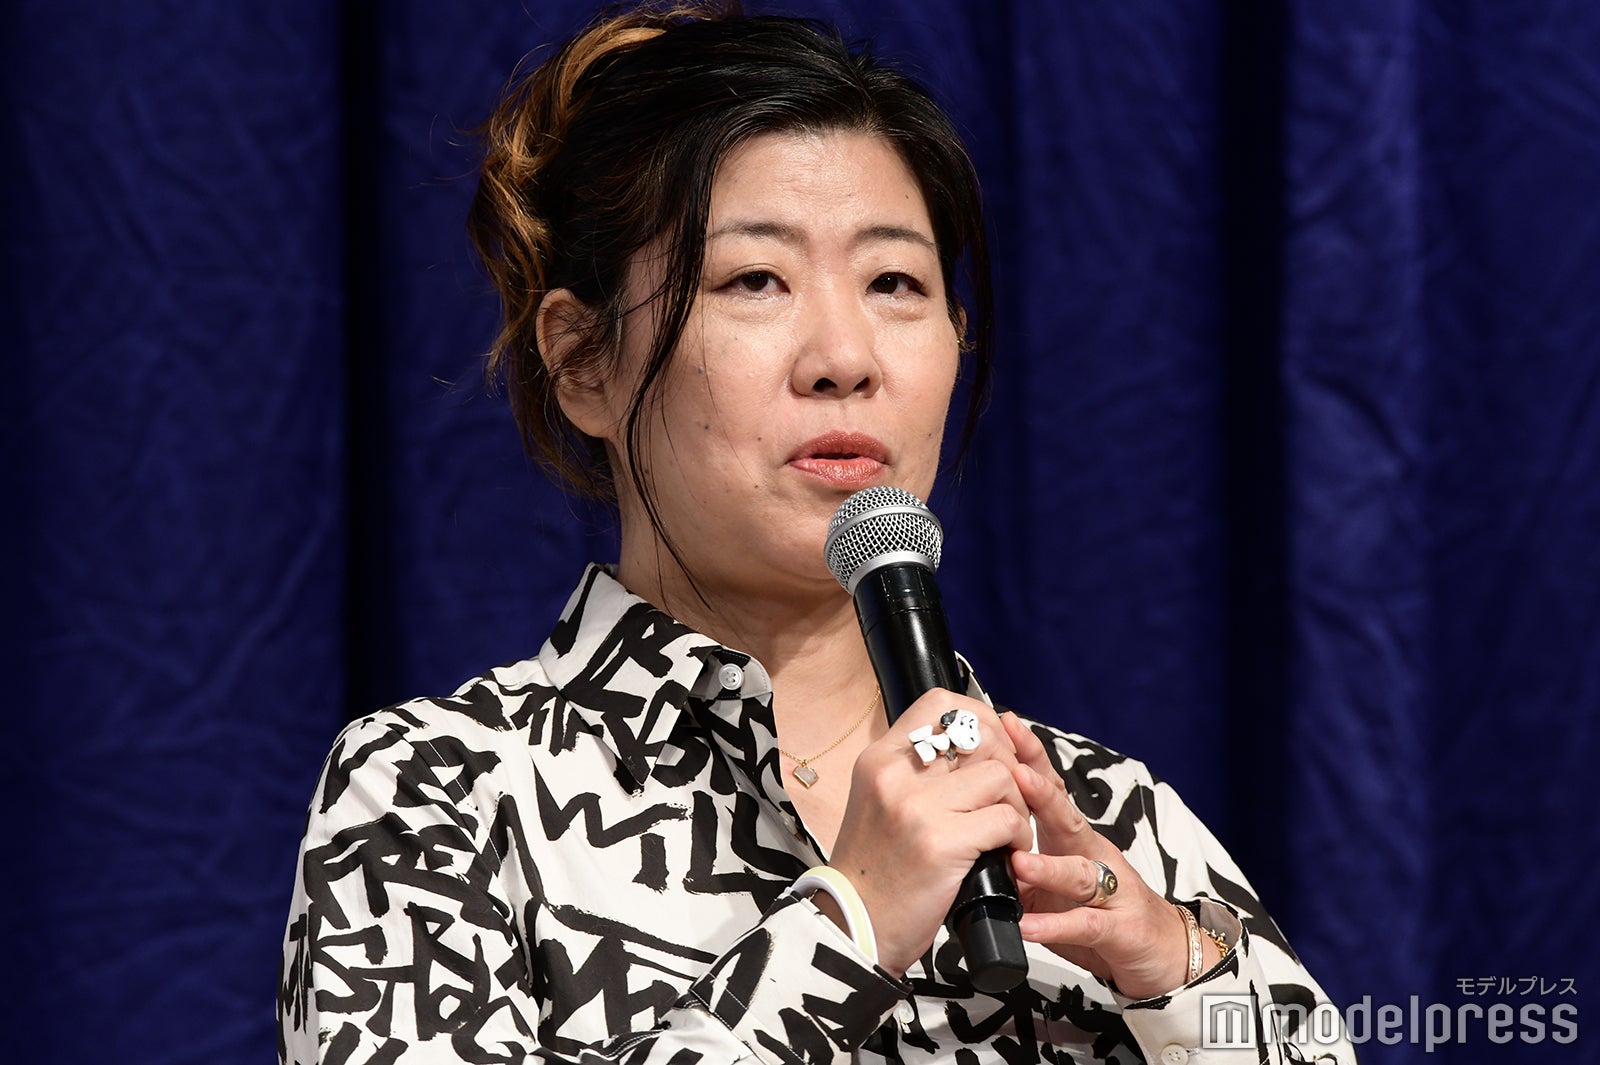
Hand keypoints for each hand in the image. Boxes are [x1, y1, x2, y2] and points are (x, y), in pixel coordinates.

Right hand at [828, 690, 1034, 976]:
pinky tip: (1005, 855)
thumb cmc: (874, 870)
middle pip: (981, 738)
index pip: (941, 705)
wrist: (853, 926)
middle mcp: (895, 774)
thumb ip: (917, 771)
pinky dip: (1017, 837)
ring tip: (1006, 831)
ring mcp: (917, 807)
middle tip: (1008, 798)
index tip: (992, 748)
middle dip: (1009, 766)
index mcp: (879, 759)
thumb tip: (972, 743)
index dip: (979, 718)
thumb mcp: (880, 802)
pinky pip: (1006, 819)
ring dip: (1017, 805)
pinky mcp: (942, 843)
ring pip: (1001, 776)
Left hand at [1001, 714, 1219, 999]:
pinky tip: (1029, 925)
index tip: (1006, 728)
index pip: (1052, 792)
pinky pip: (1086, 926)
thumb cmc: (1105, 910)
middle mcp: (1095, 856)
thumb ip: (1021, 865)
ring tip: (1017, 860)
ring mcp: (1112, 891)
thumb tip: (975, 843)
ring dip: (1048, 866)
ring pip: (1079, 873)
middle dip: (1043, 793)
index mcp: (1075, 840)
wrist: (1164, 951)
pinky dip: (1056, 926)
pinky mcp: (1121, 930)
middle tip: (1013, 773)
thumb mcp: (1059, 884)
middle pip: (1068, 819)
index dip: (1030, 760)